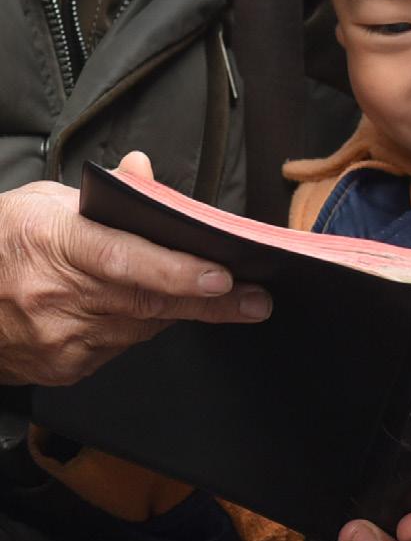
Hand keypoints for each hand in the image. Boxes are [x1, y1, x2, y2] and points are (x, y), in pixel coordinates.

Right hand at [0, 151, 270, 385]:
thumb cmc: (3, 240)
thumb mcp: (43, 198)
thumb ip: (103, 192)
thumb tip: (143, 171)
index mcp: (52, 241)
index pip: (124, 259)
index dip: (175, 271)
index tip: (221, 275)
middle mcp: (56, 296)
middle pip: (146, 302)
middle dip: (209, 303)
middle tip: (256, 299)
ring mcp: (60, 339)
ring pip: (141, 328)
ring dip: (180, 312)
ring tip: (219, 297)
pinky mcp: (64, 369)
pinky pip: (122, 347)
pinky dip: (144, 327)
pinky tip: (158, 310)